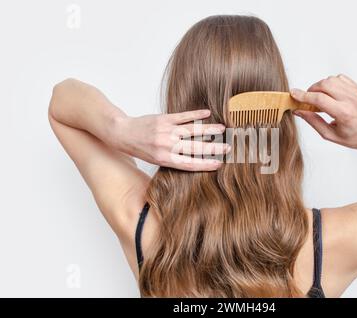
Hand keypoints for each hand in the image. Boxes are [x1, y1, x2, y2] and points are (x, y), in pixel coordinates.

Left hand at [115, 109, 229, 170]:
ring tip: (222, 129)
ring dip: (209, 129)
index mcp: (165, 159)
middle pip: (196, 148)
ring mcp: (167, 131)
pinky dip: (196, 114)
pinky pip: (183, 116)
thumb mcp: (156, 160)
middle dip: (214, 148)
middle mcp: (167, 146)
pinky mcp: (164, 118)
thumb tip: (195, 159)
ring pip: (193, 130)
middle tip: (228, 148)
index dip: (206, 164)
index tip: (219, 164)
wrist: (123, 134)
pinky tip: (207, 114)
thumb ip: (174, 159)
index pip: (191, 164)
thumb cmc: (140, 149)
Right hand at [290, 74, 356, 152]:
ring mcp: (355, 92)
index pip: (319, 99)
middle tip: (309, 100)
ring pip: (331, 79)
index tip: (293, 93)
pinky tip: (331, 94)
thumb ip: (312, 121)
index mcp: (344, 114)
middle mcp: (350, 100)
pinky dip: (331, 83)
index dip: (303, 95)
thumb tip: (298, 111)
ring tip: (321, 98)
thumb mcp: (329, 135)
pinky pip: (339, 78)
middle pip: (324, 85)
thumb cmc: (353, 137)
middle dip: (311, 90)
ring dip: (321, 86)